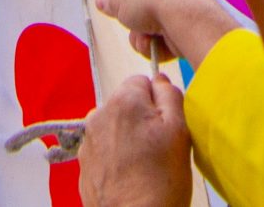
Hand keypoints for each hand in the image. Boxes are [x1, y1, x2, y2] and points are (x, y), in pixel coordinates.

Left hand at [78, 72, 191, 206]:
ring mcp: (88, 141)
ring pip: (115, 127)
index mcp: (123, 101)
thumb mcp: (180, 130)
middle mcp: (98, 115)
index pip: (142, 81)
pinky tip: (129, 176)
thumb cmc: (159, 182)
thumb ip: (170, 95)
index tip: (166, 124)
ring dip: (127, 138)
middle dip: (141, 119)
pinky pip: (104, 149)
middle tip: (158, 148)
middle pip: (126, 104)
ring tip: (143, 165)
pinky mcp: (83, 164)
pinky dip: (116, 157)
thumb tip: (159, 81)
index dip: (158, 101)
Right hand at [96, 0, 239, 69]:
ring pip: (151, 28)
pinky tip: (159, 43)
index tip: (119, 4)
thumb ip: (106, 0)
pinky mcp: (189, 23)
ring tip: (147, 36)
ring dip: (143, 38)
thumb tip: (102, 0)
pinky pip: (165, 40)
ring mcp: (180, 1)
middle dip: (134, 24)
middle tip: (133, 24)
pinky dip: (159, 46)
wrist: (183, 14)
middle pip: (140, 9)